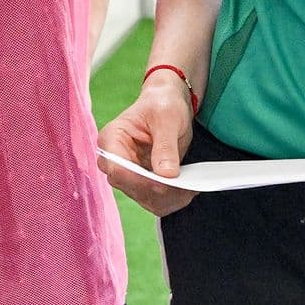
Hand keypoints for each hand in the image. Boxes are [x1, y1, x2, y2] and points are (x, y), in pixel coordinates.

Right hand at [97, 77, 198, 217]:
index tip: (166, 182)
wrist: (168, 104)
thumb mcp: (167, 118)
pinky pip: (156, 200)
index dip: (141, 180)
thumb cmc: (163, 104)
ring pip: (146, 199)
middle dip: (160, 192)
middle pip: (132, 188)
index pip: (118, 170)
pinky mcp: (144, 182)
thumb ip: (165, 146)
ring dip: (169, 199)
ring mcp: (129, 175)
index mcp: (111, 140)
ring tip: (192, 187)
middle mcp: (115, 162)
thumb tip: (166, 175)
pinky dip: (173, 198)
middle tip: (188, 187)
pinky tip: (189, 188)